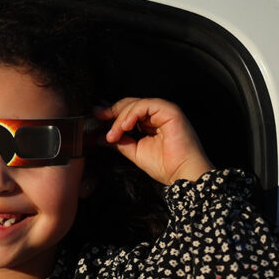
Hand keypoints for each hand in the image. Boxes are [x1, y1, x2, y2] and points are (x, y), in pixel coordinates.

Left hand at [98, 98, 212, 184]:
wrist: (182, 174)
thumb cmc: (165, 166)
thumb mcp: (135, 152)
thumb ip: (120, 143)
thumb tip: (102, 137)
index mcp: (150, 124)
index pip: (128, 112)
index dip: (111, 112)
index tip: (96, 117)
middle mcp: (157, 115)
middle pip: (130, 104)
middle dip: (112, 112)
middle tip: (99, 120)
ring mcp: (164, 112)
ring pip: (136, 104)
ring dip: (120, 118)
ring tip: (114, 134)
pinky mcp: (170, 111)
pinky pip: (146, 105)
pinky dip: (132, 114)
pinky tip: (125, 126)